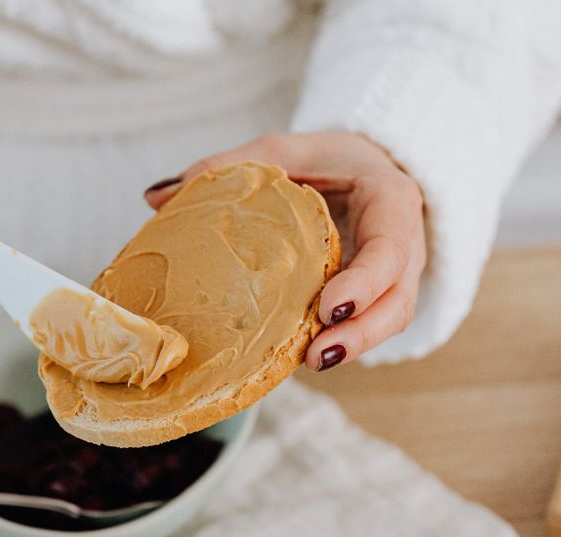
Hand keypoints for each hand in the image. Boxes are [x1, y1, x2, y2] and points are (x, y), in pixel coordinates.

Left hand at [145, 131, 426, 370]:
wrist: (366, 168)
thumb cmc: (327, 160)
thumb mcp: (283, 149)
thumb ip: (229, 167)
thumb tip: (156, 197)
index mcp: (390, 200)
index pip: (390, 247)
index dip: (366, 282)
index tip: (330, 307)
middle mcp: (404, 244)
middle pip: (398, 299)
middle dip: (363, 332)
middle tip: (318, 355)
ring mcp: (396, 276)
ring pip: (389, 320)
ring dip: (353, 346)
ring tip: (309, 363)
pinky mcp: (377, 297)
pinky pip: (367, 325)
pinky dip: (340, 340)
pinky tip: (300, 357)